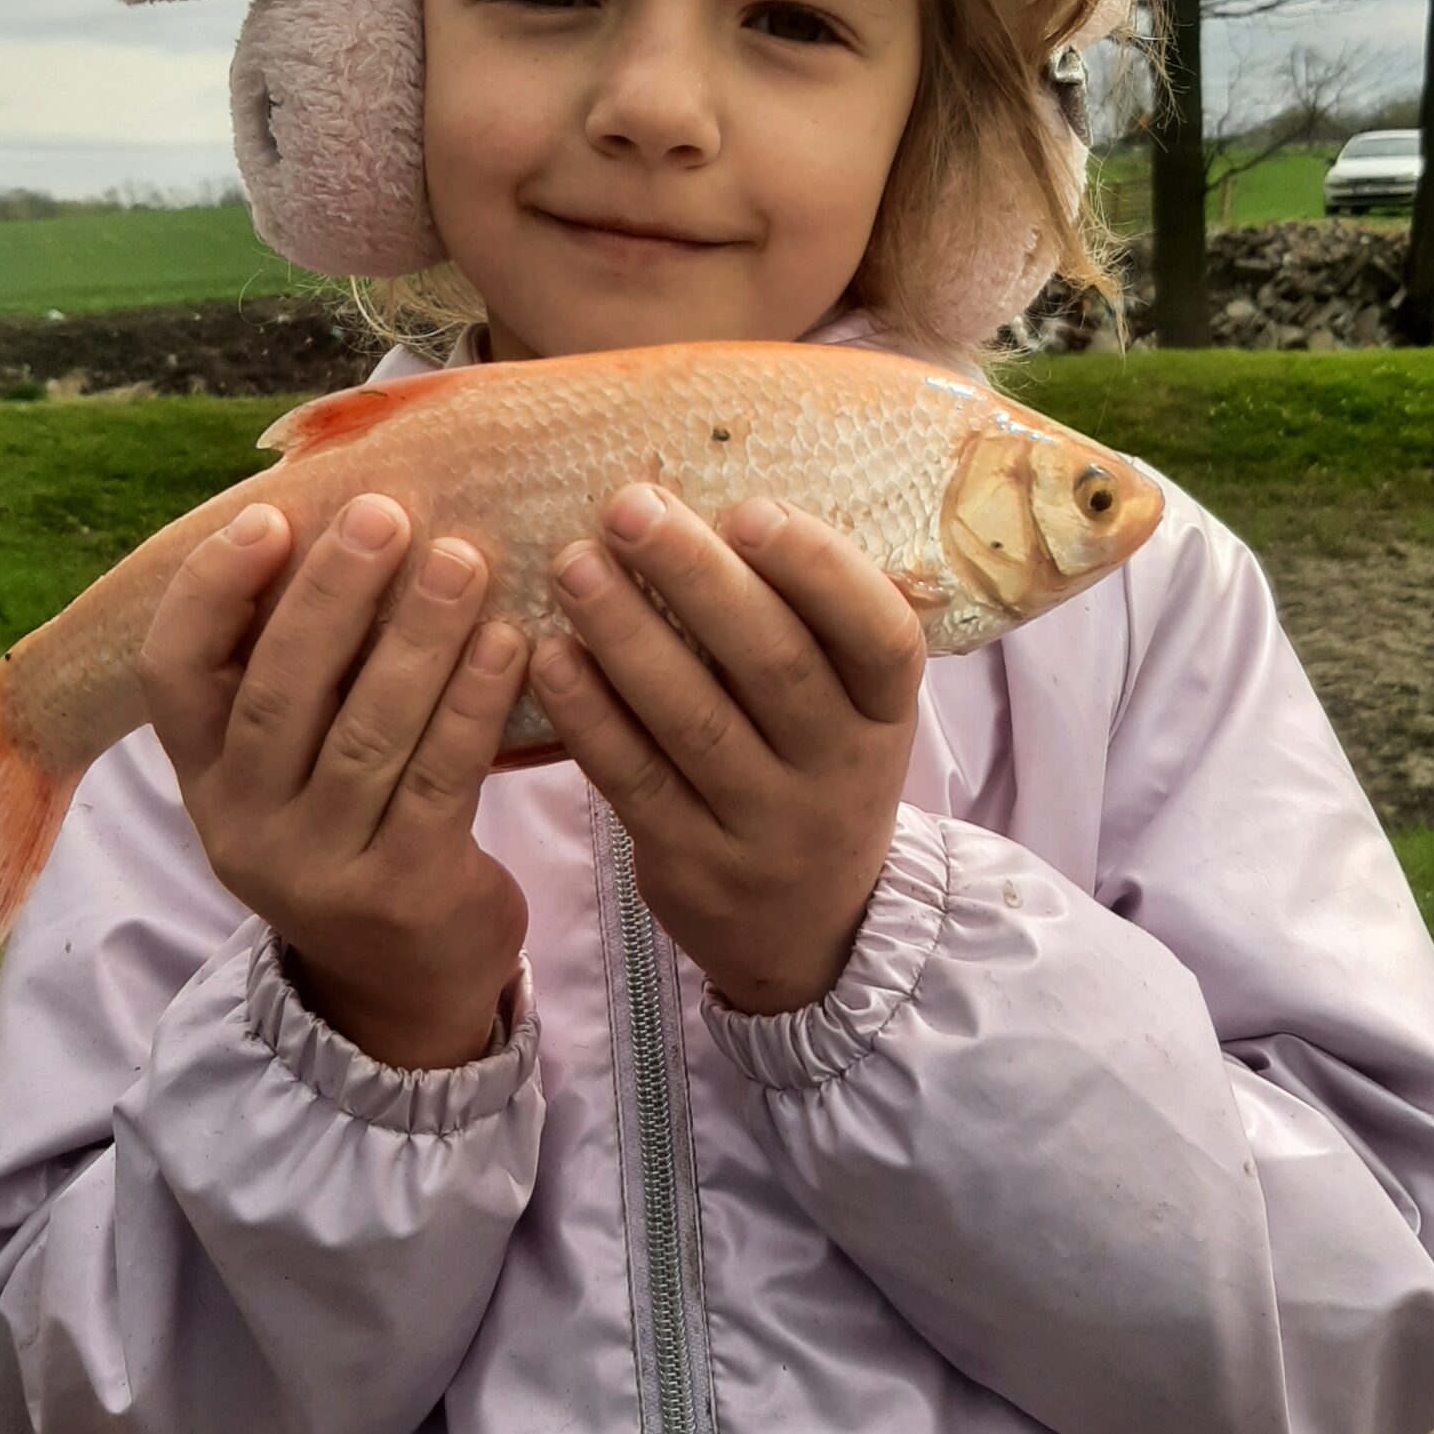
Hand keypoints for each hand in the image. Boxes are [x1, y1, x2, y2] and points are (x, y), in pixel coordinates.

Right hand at [136, 493, 531, 1068]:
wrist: (402, 987)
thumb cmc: (359, 829)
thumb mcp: (296, 766)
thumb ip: (298, 669)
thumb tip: (339, 517)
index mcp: (205, 778)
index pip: (172, 676)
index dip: (211, 591)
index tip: (270, 516)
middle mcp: (243, 825)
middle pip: (278, 694)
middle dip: (333, 594)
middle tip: (385, 514)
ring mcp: (318, 868)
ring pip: (366, 734)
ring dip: (418, 636)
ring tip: (463, 558)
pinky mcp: (401, 895)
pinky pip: (440, 780)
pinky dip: (475, 703)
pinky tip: (511, 642)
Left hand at [526, 487, 924, 1014]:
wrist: (813, 933)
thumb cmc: (812, 773)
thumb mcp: (845, 711)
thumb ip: (803, 627)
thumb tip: (707, 499)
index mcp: (885, 712)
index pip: (877, 635)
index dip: (820, 569)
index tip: (749, 507)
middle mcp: (840, 770)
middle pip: (772, 663)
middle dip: (694, 576)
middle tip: (626, 506)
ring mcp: (769, 827)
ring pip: (694, 719)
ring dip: (626, 633)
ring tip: (571, 564)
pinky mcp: (697, 867)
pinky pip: (636, 781)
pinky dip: (589, 716)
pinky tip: (548, 656)